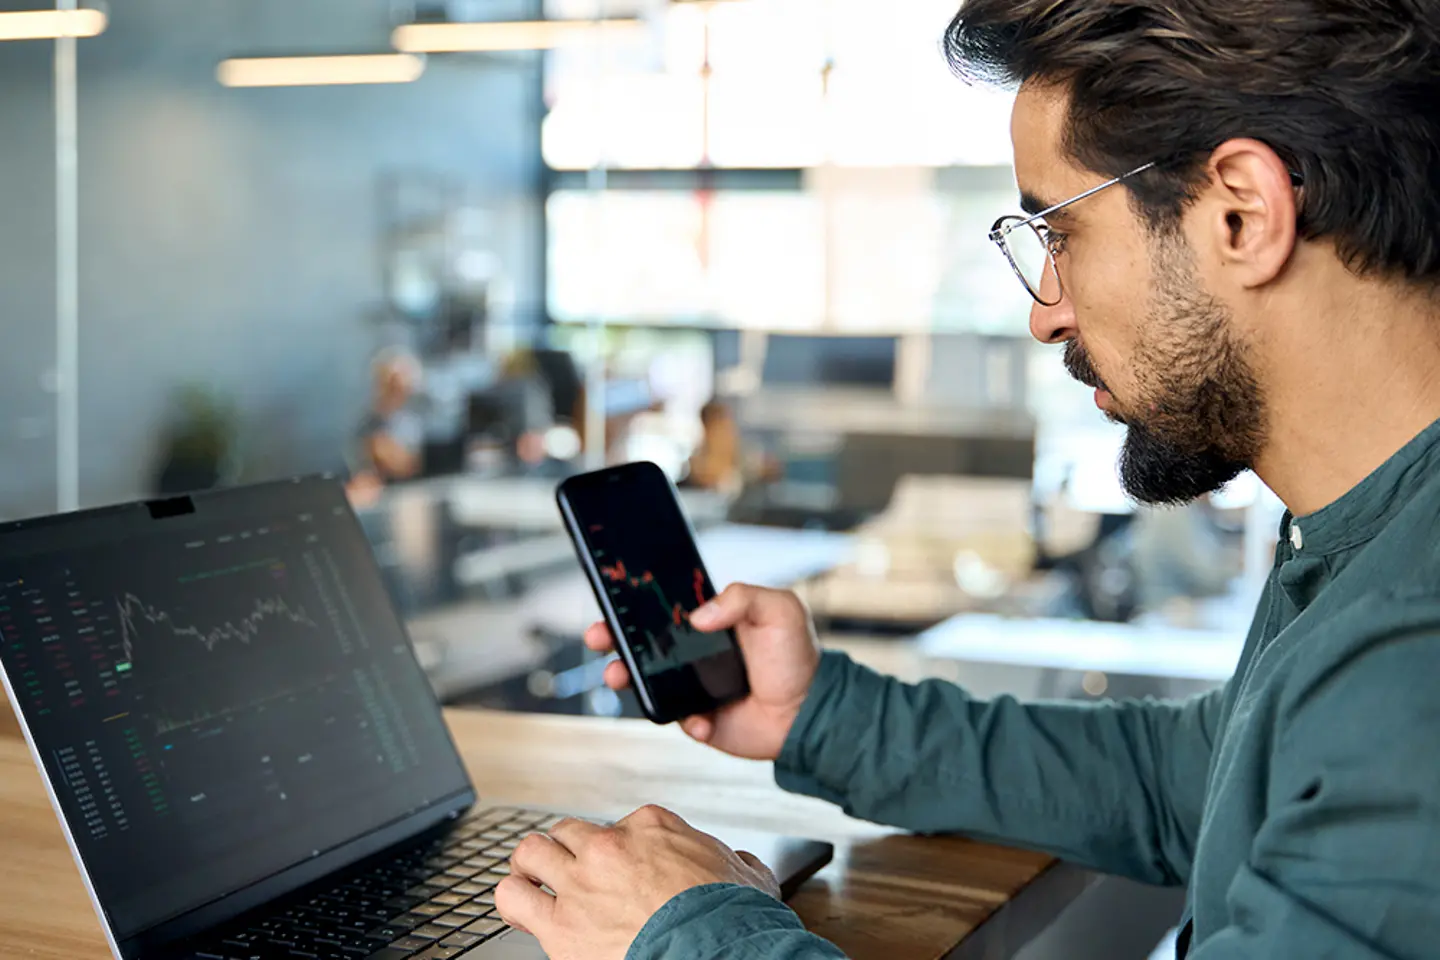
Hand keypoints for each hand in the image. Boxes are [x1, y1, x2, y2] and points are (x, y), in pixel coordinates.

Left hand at [496, 805, 779, 959]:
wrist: (718, 954)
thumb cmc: (733, 918)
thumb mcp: (748, 875)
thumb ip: (735, 861)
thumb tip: (742, 863)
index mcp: (652, 827)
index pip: (621, 823)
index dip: (622, 848)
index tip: (627, 868)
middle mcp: (610, 847)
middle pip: (569, 832)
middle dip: (570, 851)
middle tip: (574, 871)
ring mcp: (581, 883)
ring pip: (531, 851)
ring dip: (532, 865)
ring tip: (535, 881)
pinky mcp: (560, 925)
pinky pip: (512, 896)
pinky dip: (512, 898)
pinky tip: (521, 906)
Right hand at [584, 583, 820, 760]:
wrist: (811, 713)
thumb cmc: (799, 657)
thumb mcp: (780, 610)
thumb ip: (742, 598)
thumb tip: (699, 616)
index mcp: (711, 622)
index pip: (664, 610)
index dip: (635, 606)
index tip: (612, 603)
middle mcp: (696, 653)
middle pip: (642, 644)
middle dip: (613, 640)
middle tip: (598, 638)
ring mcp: (693, 687)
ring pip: (646, 681)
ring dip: (625, 678)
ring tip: (618, 676)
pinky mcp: (699, 719)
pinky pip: (676, 718)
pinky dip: (683, 719)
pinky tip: (701, 718)